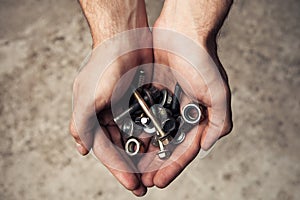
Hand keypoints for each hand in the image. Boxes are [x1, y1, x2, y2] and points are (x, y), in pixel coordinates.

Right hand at [69, 0, 152, 195]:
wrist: (127, 36)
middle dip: (132, 167)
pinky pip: (145, 125)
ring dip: (143, 155)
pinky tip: (159, 148)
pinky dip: (151, 137)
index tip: (132, 184)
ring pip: (134, 139)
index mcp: (91, 117)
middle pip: (120, 148)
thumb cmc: (105, 63)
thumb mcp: (88, 97)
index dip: (118, 168)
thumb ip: (82, 125)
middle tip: (144, 184)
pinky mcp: (138, 101)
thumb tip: (82, 150)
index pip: (105, 150)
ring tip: (154, 172)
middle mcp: (106, 115)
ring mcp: (123, 109)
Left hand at [139, 0, 232, 187]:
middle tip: (144, 180)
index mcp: (199, 116)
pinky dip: (137, 130)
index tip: (160, 181)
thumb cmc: (201, 58)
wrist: (181, 31)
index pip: (185, 149)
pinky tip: (128, 141)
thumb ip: (219, 121)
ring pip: (154, 134)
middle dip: (156, 165)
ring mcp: (167, 104)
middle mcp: (183, 113)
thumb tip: (207, 145)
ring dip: (145, 151)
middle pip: (168, 146)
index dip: (173, 167)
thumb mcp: (218, 92)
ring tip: (133, 167)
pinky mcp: (153, 93)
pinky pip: (143, 116)